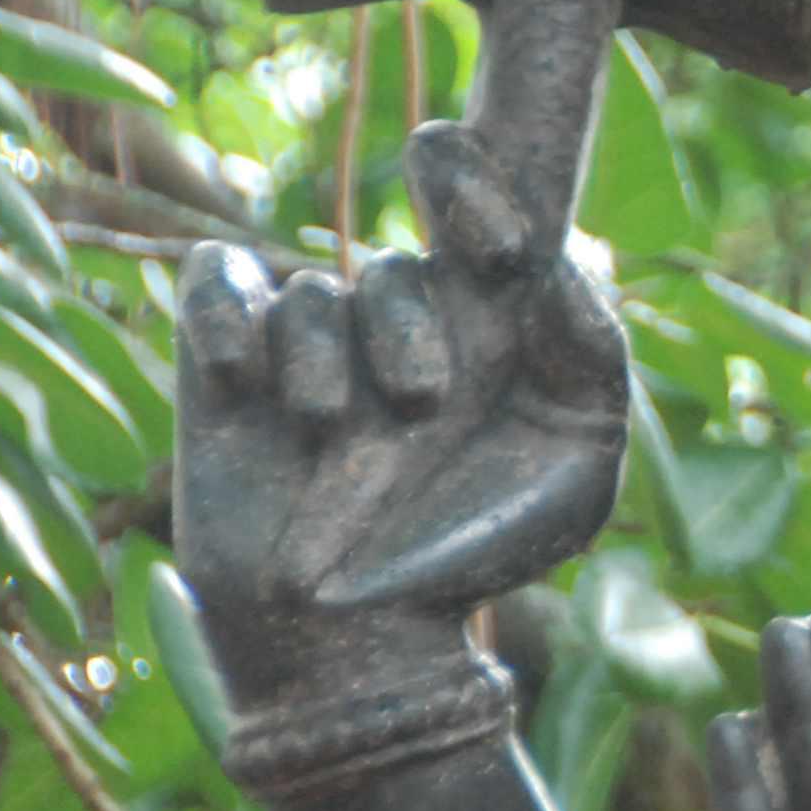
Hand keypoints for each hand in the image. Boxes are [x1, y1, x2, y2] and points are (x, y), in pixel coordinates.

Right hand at [173, 121, 628, 709]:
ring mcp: (318, 329)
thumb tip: (557, 266)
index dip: (476, 171)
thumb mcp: (577, 472)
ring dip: (334, 366)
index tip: (505, 251)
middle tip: (430, 400)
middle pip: (399, 238)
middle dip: (416, 312)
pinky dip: (227, 316)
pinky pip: (218, 283)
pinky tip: (245, 381)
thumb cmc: (479, 551)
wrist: (366, 639)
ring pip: (318, 289)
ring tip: (343, 444)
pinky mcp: (225, 361)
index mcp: (496, 309)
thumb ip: (592, 359)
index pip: (491, 173)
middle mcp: (409, 304)